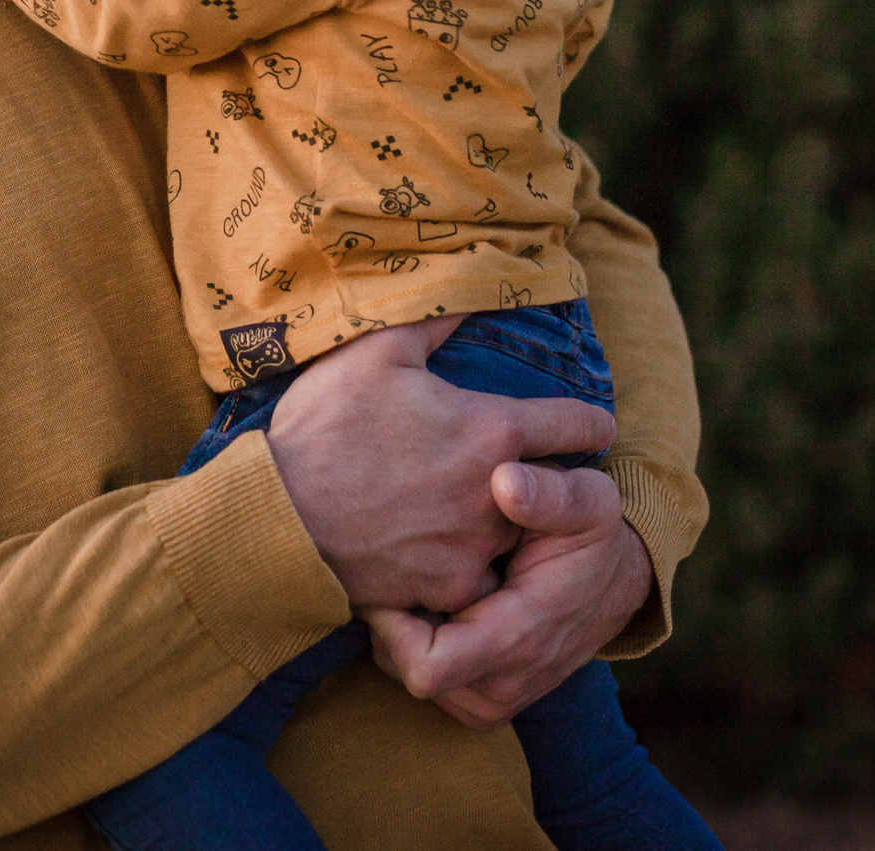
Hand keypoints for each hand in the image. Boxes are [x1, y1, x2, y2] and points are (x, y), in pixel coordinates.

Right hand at [263, 319, 616, 612]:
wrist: (276, 513)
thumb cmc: (324, 424)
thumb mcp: (376, 349)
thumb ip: (437, 318)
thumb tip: (478, 284)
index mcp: (492, 429)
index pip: (578, 425)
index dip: (593, 422)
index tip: (598, 426)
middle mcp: (499, 493)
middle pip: (556, 490)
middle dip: (549, 481)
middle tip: (531, 473)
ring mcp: (474, 548)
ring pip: (519, 540)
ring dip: (511, 528)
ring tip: (487, 518)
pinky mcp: (444, 589)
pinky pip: (477, 584)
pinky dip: (469, 571)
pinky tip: (446, 557)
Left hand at [364, 461, 653, 727]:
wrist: (616, 585)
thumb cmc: (593, 538)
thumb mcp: (589, 503)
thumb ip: (551, 494)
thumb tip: (506, 481)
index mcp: (519, 643)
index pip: (425, 667)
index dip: (393, 619)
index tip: (394, 567)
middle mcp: (501, 688)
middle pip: (399, 665)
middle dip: (392, 613)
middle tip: (403, 559)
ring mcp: (489, 702)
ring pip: (399, 668)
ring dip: (401, 623)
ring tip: (423, 572)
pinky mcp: (479, 702)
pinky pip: (417, 671)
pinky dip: (413, 635)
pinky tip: (435, 592)